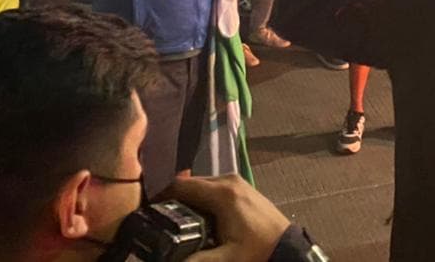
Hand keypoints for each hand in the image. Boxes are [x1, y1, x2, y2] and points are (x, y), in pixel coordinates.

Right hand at [164, 174, 289, 261]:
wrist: (288, 248)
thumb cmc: (259, 251)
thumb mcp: (225, 260)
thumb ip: (195, 260)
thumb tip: (170, 259)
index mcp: (223, 193)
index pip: (181, 186)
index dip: (160, 197)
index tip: (146, 212)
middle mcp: (229, 181)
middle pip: (190, 184)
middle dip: (172, 201)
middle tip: (157, 220)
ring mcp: (236, 183)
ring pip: (201, 186)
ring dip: (186, 201)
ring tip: (173, 222)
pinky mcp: (241, 190)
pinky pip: (212, 190)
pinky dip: (200, 201)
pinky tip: (196, 219)